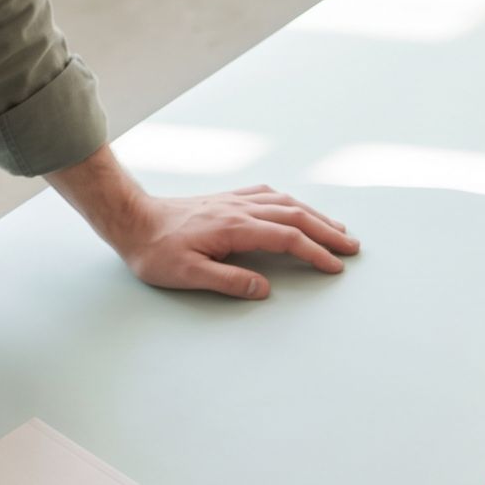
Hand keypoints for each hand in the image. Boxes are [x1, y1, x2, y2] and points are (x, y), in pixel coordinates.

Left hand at [111, 184, 359, 299]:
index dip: (315, 253)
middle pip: (295, 215)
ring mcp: (233, 201)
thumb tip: (264, 289)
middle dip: (327, 232)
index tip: (335, 266)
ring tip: (336, 228)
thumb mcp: (188, 275)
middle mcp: (239, 209)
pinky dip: (290, 202)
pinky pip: (267, 195)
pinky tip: (296, 207)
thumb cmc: (155, 251)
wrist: (131, 219)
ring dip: (314, 215)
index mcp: (234, 228)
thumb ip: (228, 281)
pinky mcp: (226, 199)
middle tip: (352, 247)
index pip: (287, 238)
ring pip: (285, 202)